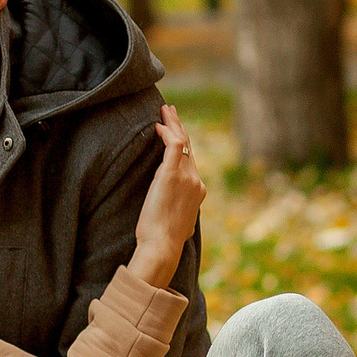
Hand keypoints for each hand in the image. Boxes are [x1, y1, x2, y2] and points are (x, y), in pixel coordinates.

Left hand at [125, 106, 205, 287]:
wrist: (162, 246)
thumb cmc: (163, 239)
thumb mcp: (176, 220)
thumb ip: (177, 207)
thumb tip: (171, 207)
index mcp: (198, 191)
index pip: (190, 161)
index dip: (182, 144)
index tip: (173, 132)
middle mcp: (196, 181)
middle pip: (188, 147)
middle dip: (179, 127)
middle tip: (170, 111)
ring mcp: (187, 177)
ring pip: (182, 142)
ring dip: (173, 124)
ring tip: (165, 110)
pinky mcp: (172, 175)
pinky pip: (173, 146)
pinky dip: (167, 133)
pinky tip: (158, 125)